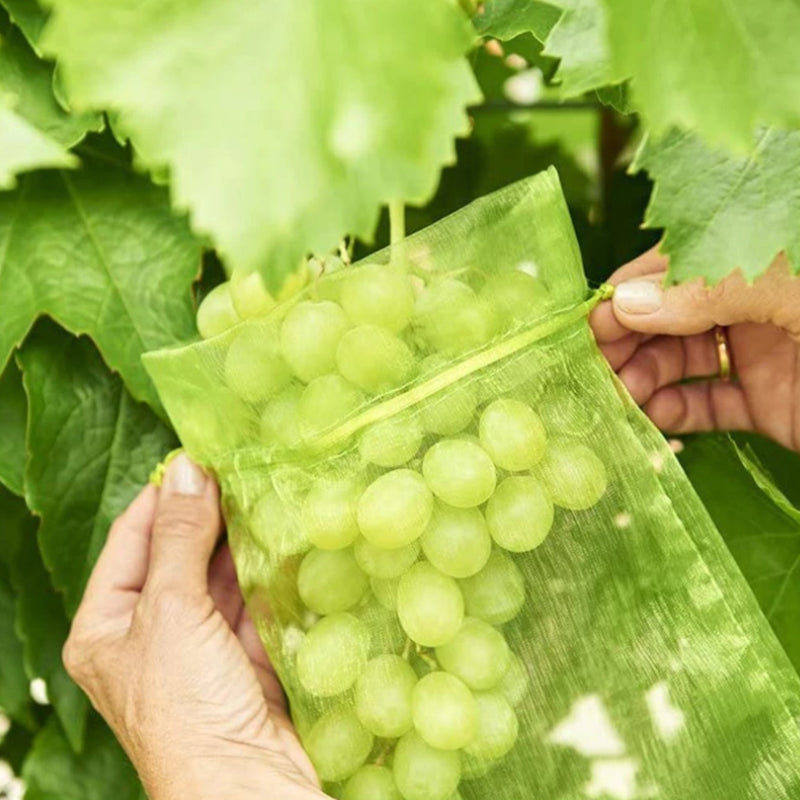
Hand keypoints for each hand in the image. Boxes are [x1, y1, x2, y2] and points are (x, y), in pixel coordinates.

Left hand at [63, 454, 326, 799]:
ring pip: (217, 574)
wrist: (246, 786)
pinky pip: (250, 598)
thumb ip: (179, 537)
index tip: (199, 454)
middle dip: (208, 514)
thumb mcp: (172, 612)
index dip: (164, 496)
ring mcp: (197, 642)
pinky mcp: (240, 653)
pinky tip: (281, 537)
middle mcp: (148, 632)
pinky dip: (266, 570)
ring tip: (265, 492)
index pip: (132, 539)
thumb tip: (186, 468)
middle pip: (178, 553)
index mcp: (106, 625)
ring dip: (240, 539)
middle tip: (242, 468)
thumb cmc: (187, 707)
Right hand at [590, 247, 799, 452]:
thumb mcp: (789, 291)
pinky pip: (707, 405)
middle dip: (624, 342)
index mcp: (755, 259)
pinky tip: (650, 417)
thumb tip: (625, 302)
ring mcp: (757, 354)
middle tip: (593, 369)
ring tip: (620, 397)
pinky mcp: (766, 404)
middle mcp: (748, 304)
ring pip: (678, 362)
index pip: (672, 267)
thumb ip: (710, 291)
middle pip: (666, 316)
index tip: (591, 325)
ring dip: (640, 379)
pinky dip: (673, 413)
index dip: (627, 293)